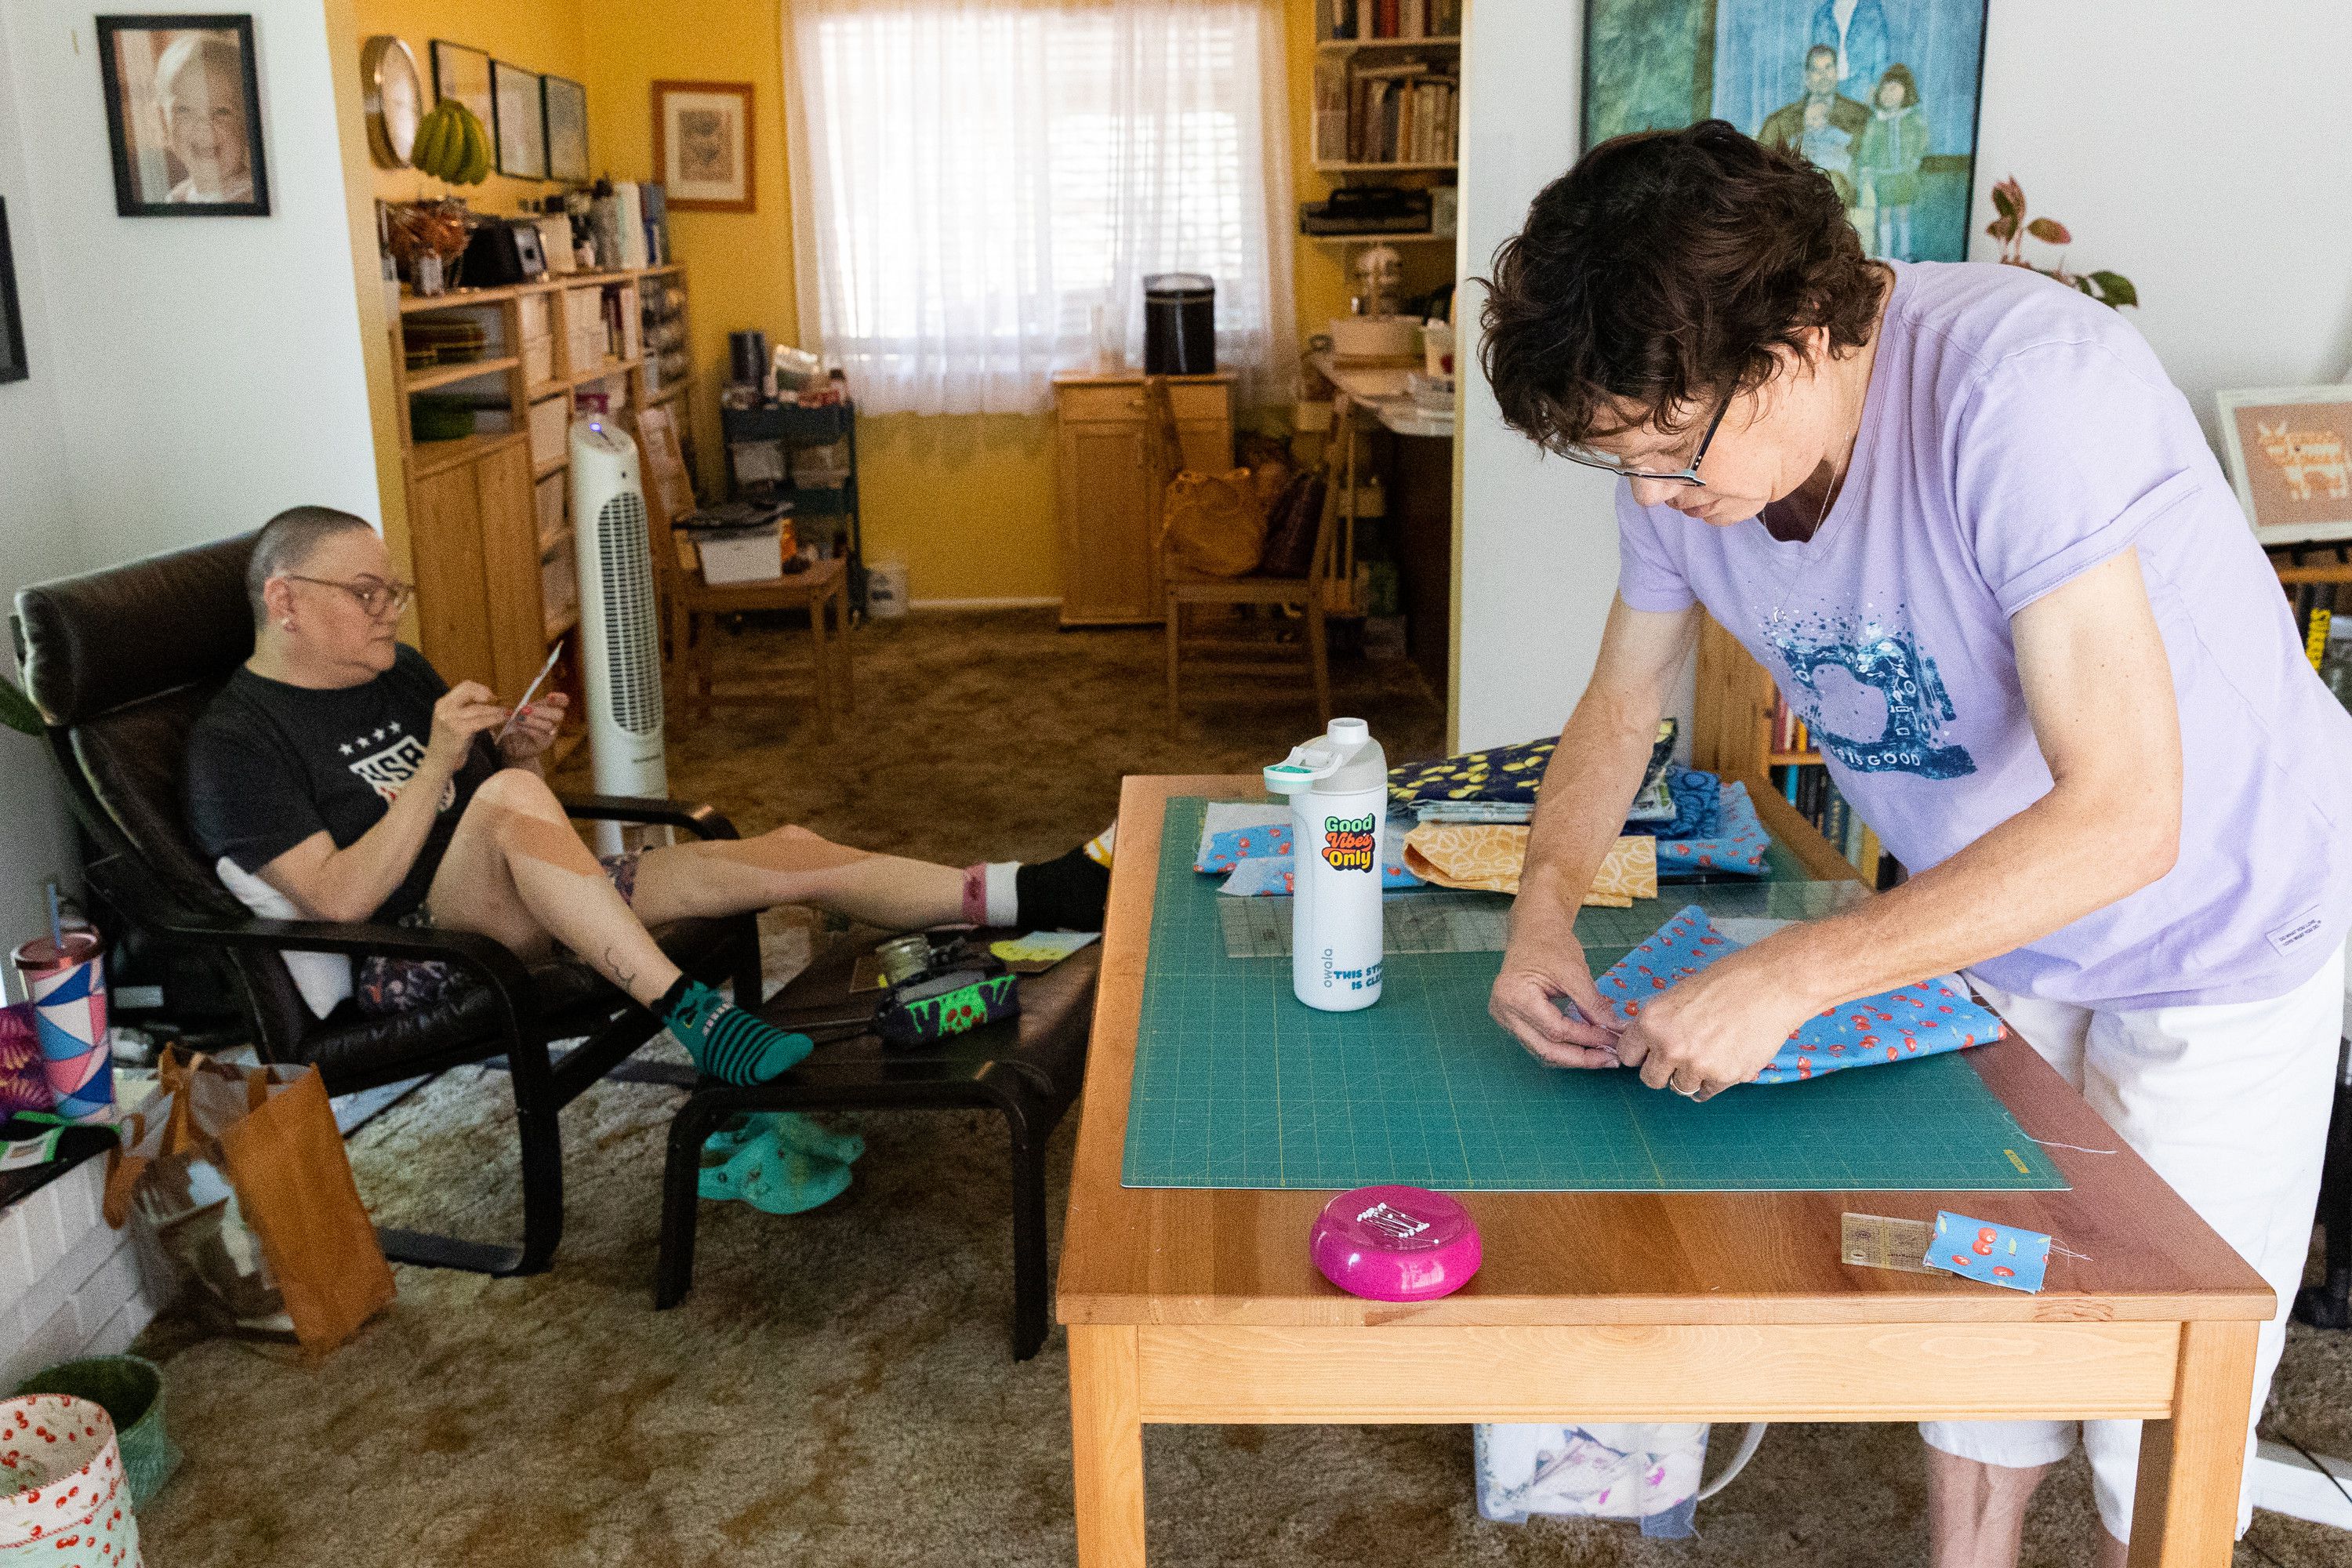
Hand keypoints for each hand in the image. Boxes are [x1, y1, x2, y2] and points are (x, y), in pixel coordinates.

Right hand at [425, 681, 508, 774]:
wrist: (438, 761)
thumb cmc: (450, 742)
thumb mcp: (455, 720)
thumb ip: (467, 709)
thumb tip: (490, 702)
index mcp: (443, 703)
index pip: (464, 686)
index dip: (480, 689)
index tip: (491, 696)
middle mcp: (445, 708)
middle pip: (470, 691)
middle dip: (487, 695)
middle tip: (498, 702)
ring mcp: (450, 719)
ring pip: (479, 708)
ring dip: (495, 710)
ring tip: (506, 713)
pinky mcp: (459, 730)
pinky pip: (481, 721)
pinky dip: (494, 719)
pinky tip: (501, 719)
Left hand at [497, 690, 566, 763]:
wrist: (511, 744)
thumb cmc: (515, 725)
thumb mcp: (517, 713)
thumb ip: (521, 708)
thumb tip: (520, 707)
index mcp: (549, 709)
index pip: (563, 702)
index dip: (559, 698)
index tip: (549, 696)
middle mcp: (553, 722)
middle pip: (559, 714)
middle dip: (541, 711)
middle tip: (524, 710)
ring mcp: (550, 734)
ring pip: (548, 725)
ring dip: (531, 720)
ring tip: (518, 719)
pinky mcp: (543, 744)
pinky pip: (539, 735)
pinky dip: (527, 729)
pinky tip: (519, 727)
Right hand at [1488, 893, 1622, 1068]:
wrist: (1533, 932)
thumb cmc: (1551, 944)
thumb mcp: (1575, 972)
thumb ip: (1593, 1004)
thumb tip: (1615, 1030)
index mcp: (1514, 996)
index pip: (1555, 1029)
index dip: (1587, 1038)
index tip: (1614, 1041)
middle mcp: (1504, 1012)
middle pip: (1545, 1049)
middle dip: (1580, 1057)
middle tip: (1610, 1059)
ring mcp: (1505, 1019)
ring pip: (1542, 1051)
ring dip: (1573, 1057)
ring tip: (1602, 1057)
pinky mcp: (1513, 1022)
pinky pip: (1539, 1043)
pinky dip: (1563, 1048)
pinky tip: (1585, 1048)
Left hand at [1612, 953, 1817, 1100]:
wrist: (1771, 985)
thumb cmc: (1727, 983)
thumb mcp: (1678, 996)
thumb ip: (1659, 1024)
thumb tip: (1643, 1045)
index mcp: (1652, 1022)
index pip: (1628, 1055)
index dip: (1641, 1054)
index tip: (1650, 1053)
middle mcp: (1670, 1047)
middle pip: (1651, 1079)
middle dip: (1663, 1070)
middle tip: (1682, 1056)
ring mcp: (1697, 1066)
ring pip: (1680, 1087)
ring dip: (1691, 1075)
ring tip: (1711, 1050)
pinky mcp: (1724, 1078)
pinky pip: (1707, 1092)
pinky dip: (1714, 1080)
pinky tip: (1725, 1058)